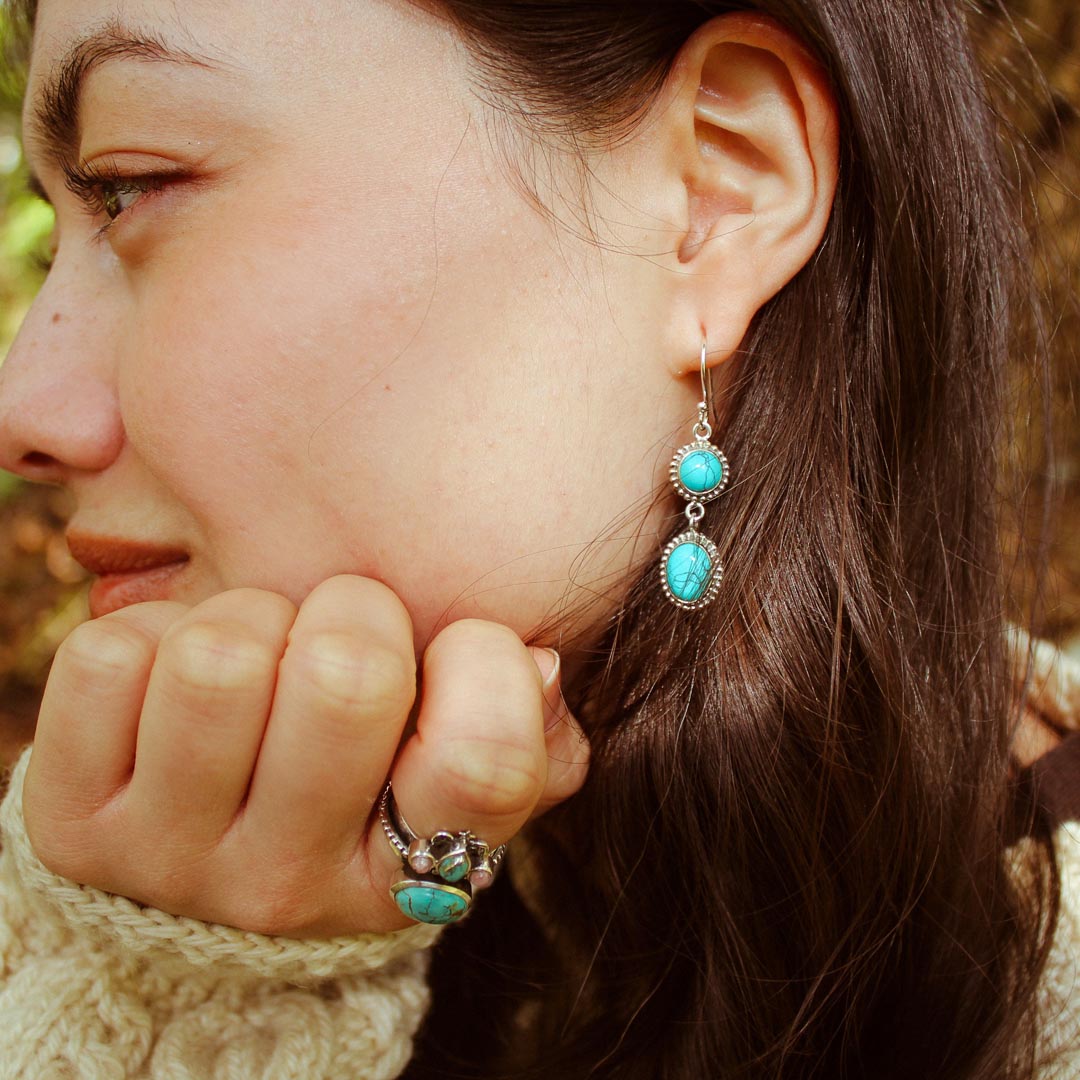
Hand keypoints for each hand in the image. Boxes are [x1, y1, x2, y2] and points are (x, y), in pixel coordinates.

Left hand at [21, 575, 588, 935]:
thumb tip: (534, 663)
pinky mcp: (71, 819)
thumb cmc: (353, 796)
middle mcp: (291, 887)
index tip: (454, 647)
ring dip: (249, 618)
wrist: (203, 869)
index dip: (484, 664)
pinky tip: (171, 678)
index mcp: (410, 874)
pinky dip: (151, 633)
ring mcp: (172, 859)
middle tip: (341, 637)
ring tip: (258, 655)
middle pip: (346, 678)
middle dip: (355, 612)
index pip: (485, 759)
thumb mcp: (448, 785)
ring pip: (221, 656)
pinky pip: (111, 655)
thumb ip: (523, 731)